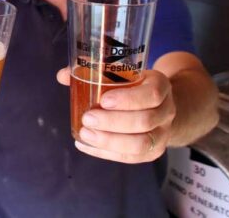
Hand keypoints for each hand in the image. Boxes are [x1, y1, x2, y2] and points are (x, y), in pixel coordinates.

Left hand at [57, 68, 175, 162]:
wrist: (160, 105)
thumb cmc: (134, 86)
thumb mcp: (123, 73)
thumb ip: (93, 71)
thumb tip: (62, 75)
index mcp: (160, 86)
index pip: (151, 94)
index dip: (128, 99)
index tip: (103, 101)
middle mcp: (166, 110)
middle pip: (145, 121)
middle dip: (113, 122)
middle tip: (87, 118)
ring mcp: (163, 133)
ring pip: (141, 143)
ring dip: (110, 141)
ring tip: (86, 134)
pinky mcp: (154, 151)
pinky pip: (132, 157)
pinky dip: (106, 153)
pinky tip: (86, 145)